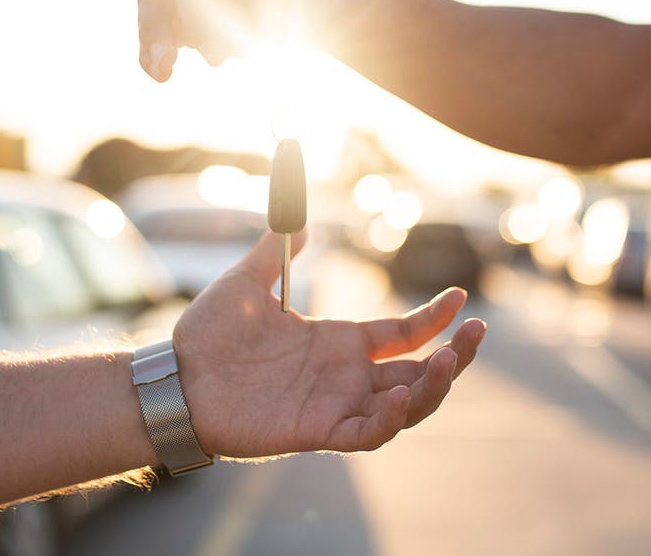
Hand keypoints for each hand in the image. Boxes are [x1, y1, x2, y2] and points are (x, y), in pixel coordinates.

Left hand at [175, 229, 485, 456]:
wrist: (173, 377)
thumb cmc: (207, 335)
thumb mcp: (247, 279)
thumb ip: (277, 248)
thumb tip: (298, 216)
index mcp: (338, 343)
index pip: (403, 334)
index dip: (435, 319)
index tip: (461, 296)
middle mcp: (345, 377)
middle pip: (419, 372)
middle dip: (455, 356)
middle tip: (477, 333)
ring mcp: (334, 405)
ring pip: (404, 406)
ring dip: (434, 388)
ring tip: (449, 361)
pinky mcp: (316, 431)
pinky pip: (366, 433)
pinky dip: (389, 419)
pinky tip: (398, 394)